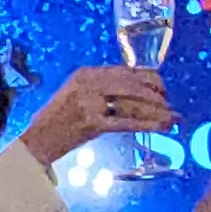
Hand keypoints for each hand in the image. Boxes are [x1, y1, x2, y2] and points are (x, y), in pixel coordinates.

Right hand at [13, 65, 178, 169]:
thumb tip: (136, 91)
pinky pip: (126, 122)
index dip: (149, 78)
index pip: (125, 71)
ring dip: (156, 112)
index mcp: (86, 73)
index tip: (162, 88)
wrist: (38, 140)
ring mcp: (89, 102)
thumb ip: (101, 88)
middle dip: (155, 96)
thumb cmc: (58, 120)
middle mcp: (88, 83)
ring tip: (172, 119)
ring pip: (132, 103)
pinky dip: (146, 125)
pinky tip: (160, 128)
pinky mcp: (91, 122)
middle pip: (132, 85)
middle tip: (169, 106)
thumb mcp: (77, 94)